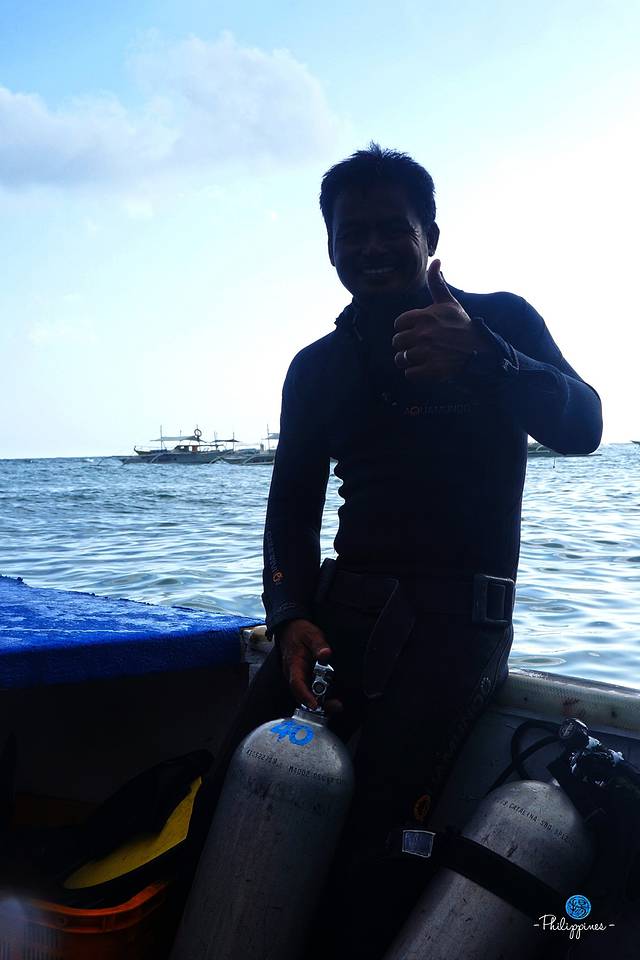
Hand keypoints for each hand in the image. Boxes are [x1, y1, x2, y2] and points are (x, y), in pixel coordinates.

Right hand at [277, 619, 341, 711]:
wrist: (291, 630)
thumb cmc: (300, 633)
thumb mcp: (311, 634)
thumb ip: (318, 644)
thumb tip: (326, 654)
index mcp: (293, 665)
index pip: (296, 683)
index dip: (305, 695)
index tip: (314, 704)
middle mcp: (295, 675)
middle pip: (302, 696)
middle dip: (318, 704)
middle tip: (336, 705)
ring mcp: (300, 678)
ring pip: (308, 696)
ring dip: (322, 702)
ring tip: (338, 705)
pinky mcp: (306, 679)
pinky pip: (312, 691)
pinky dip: (322, 697)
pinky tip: (335, 698)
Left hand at [392, 259, 486, 381]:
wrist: (481, 351)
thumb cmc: (463, 326)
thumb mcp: (450, 303)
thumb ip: (438, 283)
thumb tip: (436, 260)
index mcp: (425, 316)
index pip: (398, 323)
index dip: (405, 328)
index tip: (415, 331)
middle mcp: (424, 334)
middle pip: (397, 342)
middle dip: (405, 345)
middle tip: (417, 347)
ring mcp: (427, 353)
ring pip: (400, 359)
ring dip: (407, 360)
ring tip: (419, 359)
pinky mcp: (431, 370)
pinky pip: (409, 374)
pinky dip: (414, 374)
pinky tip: (424, 369)